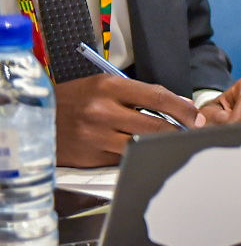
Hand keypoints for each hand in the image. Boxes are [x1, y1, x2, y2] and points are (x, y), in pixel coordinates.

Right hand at [55, 75, 200, 166]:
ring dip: (160, 147)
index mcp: (110, 87)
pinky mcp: (90, 158)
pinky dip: (137, 156)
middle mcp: (103, 111)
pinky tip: (144, 153)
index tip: (198, 118)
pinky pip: (123, 159)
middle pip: (155, 126)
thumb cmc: (76, 99)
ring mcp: (96, 137)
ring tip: (171, 144)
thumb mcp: (104, 86)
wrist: (36, 118)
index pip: (158, 97)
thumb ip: (139, 94)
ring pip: (142, 146)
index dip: (183, 109)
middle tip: (192, 135)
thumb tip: (178, 106)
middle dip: (179, 132)